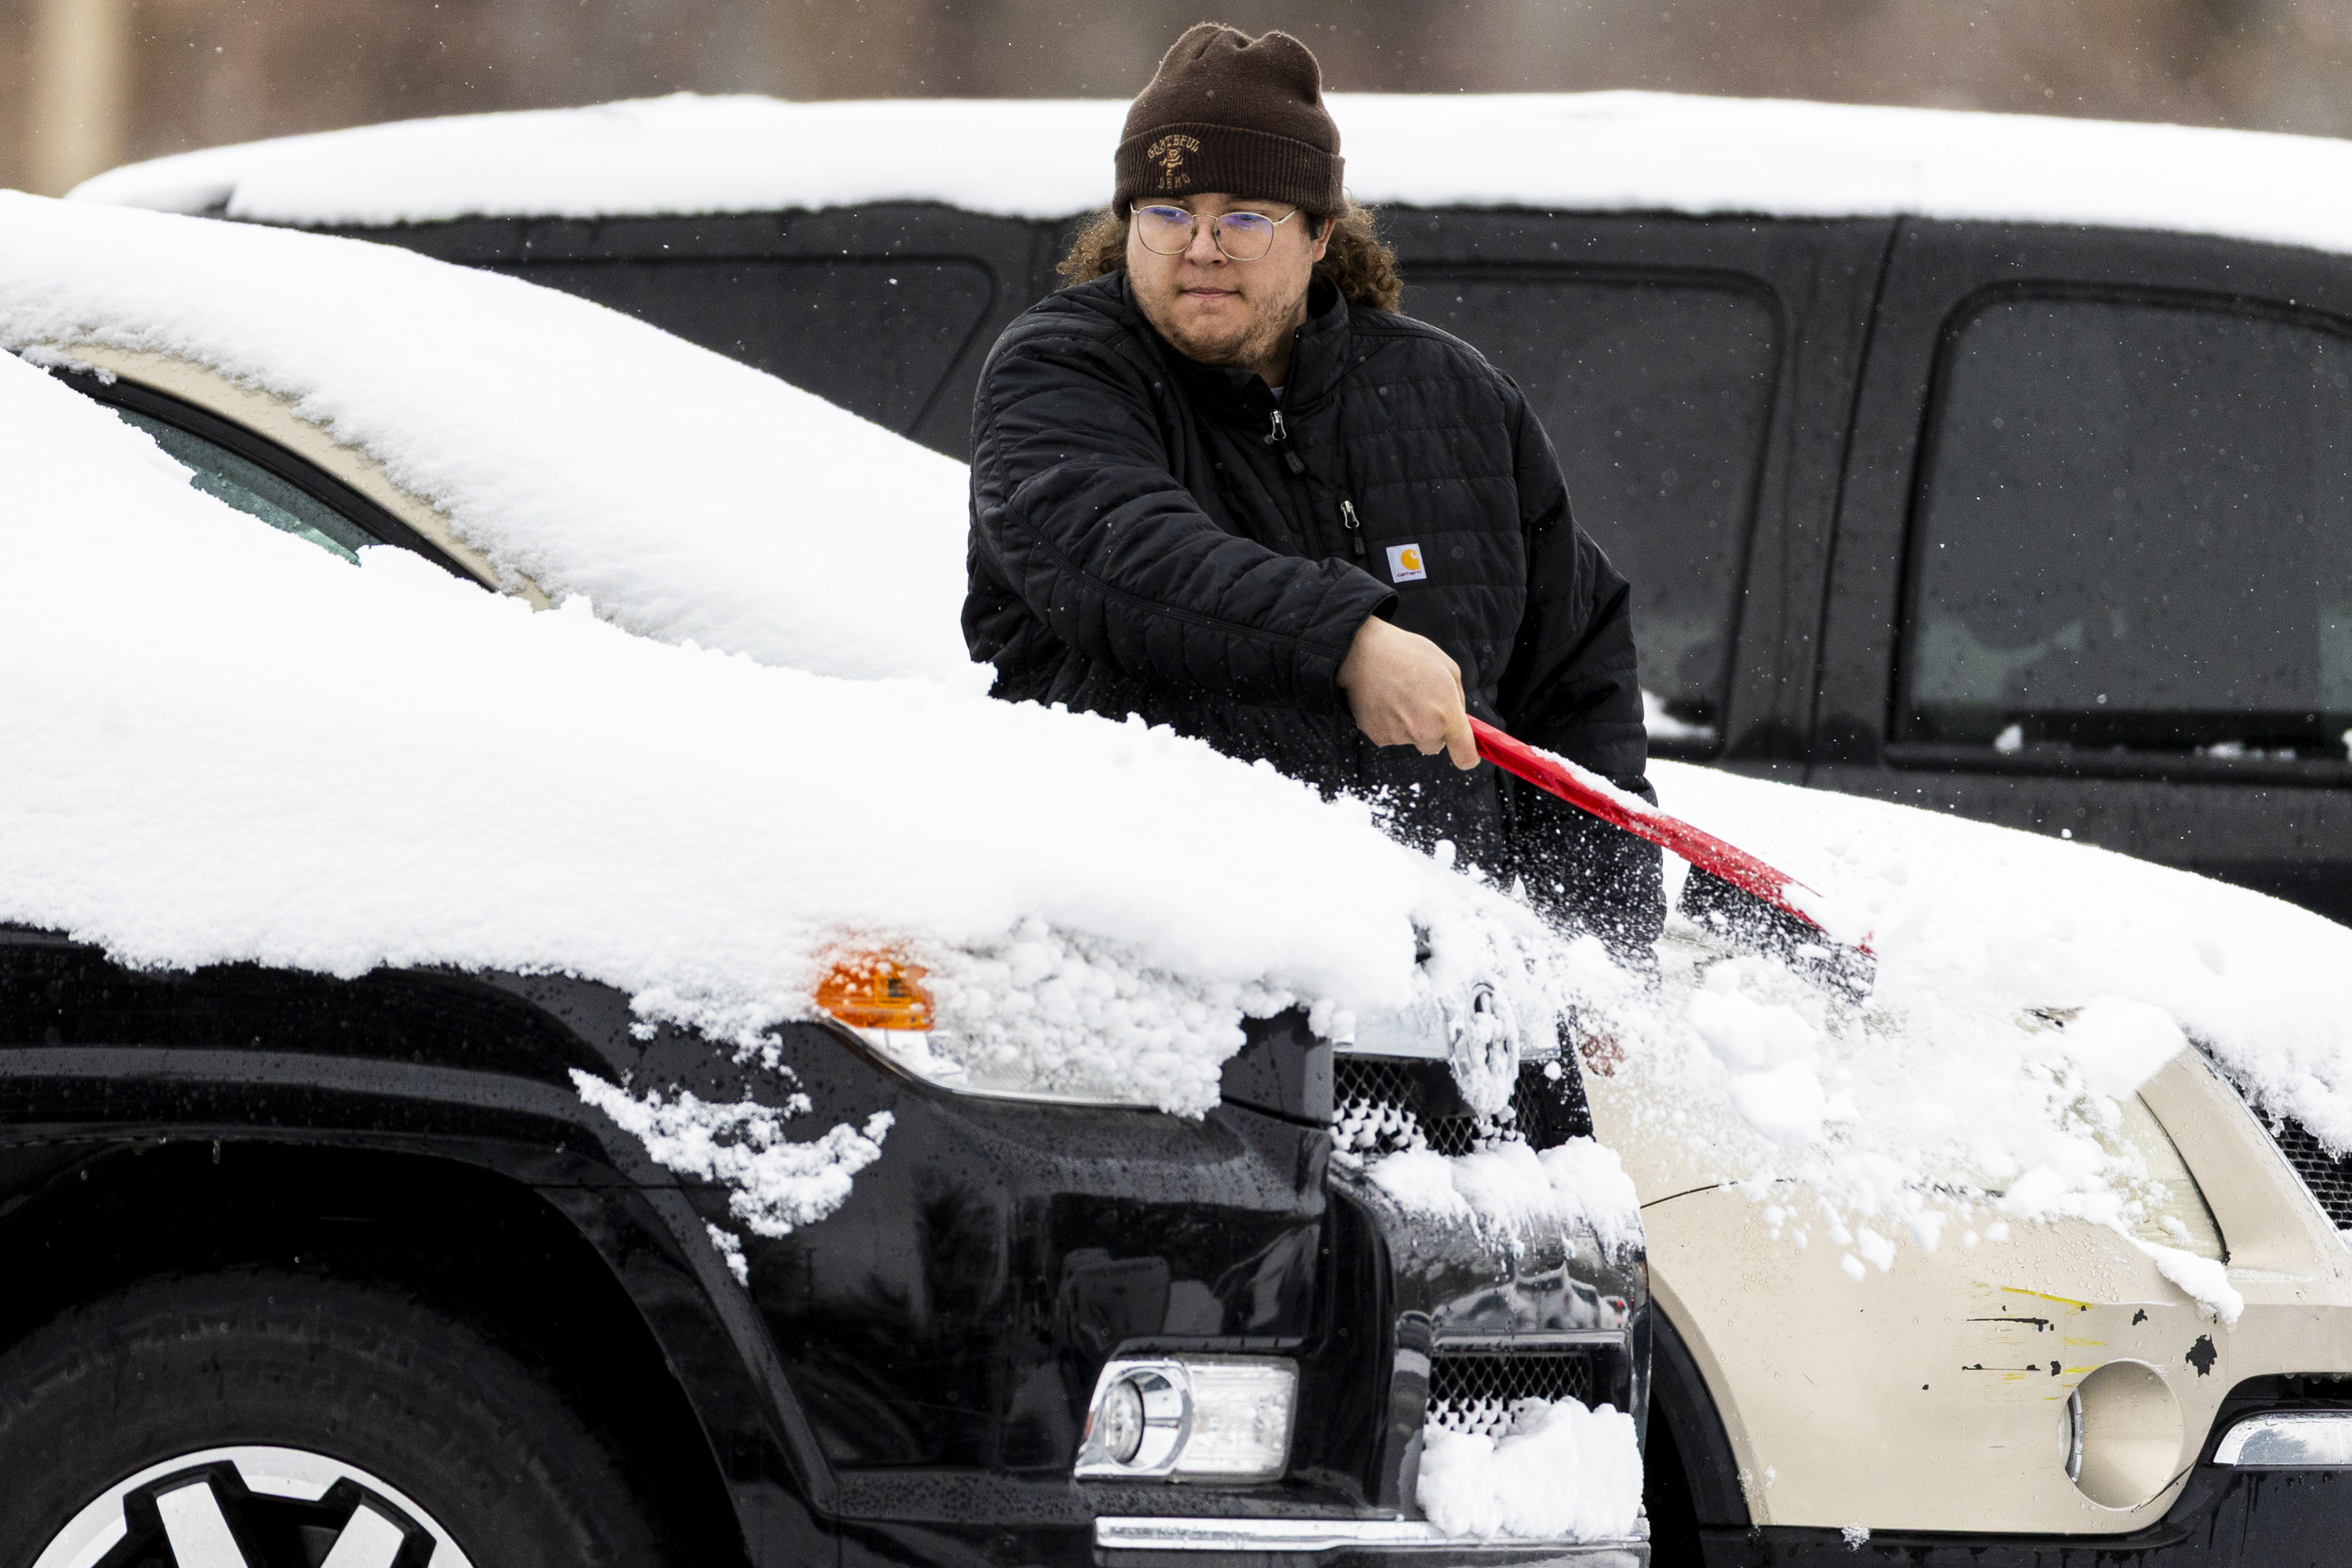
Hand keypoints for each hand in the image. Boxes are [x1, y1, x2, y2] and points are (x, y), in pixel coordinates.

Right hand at [1336, 616, 1477, 769]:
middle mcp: (1423, 731)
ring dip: (1410, 724)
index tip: (1467, 753)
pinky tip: (1385, 701)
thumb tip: (1459, 717)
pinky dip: (1390, 723)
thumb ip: (1458, 698)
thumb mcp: (1447, 666)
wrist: (1362, 653)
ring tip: (1399, 695)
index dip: (1468, 756)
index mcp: (1446, 714)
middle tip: (1421, 701)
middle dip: (1433, 729)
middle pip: (1435, 746)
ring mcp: (1399, 736)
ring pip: (1412, 739)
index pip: (1464, 756)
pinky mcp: (1378, 737)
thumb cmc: (1407, 654)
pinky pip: (1392, 736)